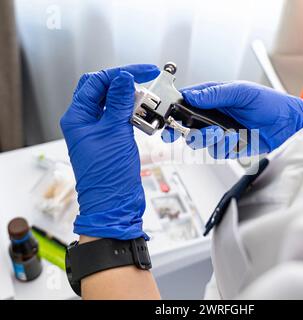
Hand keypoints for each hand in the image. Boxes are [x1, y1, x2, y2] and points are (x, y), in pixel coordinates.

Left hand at [60, 64, 159, 239]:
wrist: (115, 203)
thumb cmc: (108, 176)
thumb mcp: (115, 133)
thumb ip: (120, 103)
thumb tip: (124, 78)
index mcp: (77, 117)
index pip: (97, 82)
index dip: (120, 74)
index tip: (143, 71)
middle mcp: (86, 121)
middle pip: (103, 89)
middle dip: (124, 82)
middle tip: (145, 79)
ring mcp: (99, 130)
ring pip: (114, 103)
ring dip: (131, 98)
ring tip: (148, 98)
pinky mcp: (112, 138)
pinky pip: (122, 117)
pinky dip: (134, 112)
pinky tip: (145, 113)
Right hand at [162, 81, 302, 157]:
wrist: (288, 126)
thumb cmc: (270, 103)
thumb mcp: (243, 92)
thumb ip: (217, 94)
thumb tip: (193, 95)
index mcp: (215, 96)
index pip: (188, 99)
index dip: (176, 106)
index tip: (169, 112)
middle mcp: (214, 114)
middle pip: (187, 123)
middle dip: (181, 128)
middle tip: (176, 130)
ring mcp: (220, 131)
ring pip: (198, 140)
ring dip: (206, 138)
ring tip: (220, 133)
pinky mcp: (228, 146)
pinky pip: (215, 151)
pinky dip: (224, 147)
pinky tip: (236, 140)